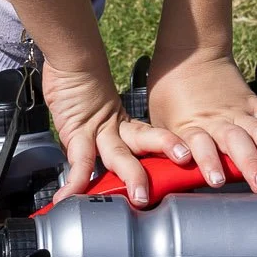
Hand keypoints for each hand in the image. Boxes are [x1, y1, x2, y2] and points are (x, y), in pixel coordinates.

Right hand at [39, 56, 192, 208]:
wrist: (67, 61)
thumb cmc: (80, 87)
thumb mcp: (100, 110)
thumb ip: (113, 130)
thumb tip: (127, 151)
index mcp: (123, 127)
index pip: (149, 142)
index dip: (169, 149)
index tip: (188, 159)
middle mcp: (115, 130)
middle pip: (144, 143)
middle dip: (165, 153)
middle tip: (185, 163)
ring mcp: (97, 131)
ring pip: (120, 154)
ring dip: (132, 174)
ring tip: (140, 195)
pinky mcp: (76, 131)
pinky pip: (78, 160)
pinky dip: (76, 180)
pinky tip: (72, 195)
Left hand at [147, 53, 256, 192]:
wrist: (187, 55)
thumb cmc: (169, 93)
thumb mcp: (159, 122)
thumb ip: (169, 148)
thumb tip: (162, 178)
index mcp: (192, 125)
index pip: (200, 144)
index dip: (208, 160)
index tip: (216, 179)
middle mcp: (220, 120)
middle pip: (237, 142)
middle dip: (250, 164)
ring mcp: (241, 112)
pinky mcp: (256, 104)